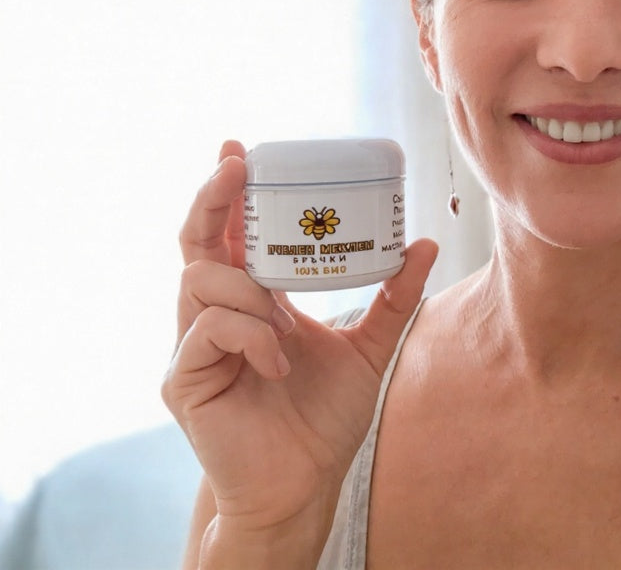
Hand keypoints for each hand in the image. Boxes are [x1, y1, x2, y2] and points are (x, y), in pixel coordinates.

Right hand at [162, 140, 436, 535]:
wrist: (304, 483)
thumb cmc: (324, 418)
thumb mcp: (369, 347)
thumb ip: (394, 297)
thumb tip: (424, 242)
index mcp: (252, 300)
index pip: (229, 235)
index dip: (228, 192)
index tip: (239, 150)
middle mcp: (215, 314)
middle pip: (196, 242)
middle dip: (212, 199)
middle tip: (235, 166)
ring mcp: (193, 346)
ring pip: (201, 281)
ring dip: (251, 289)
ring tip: (287, 320)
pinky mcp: (184, 380)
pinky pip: (209, 331)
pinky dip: (251, 334)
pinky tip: (278, 360)